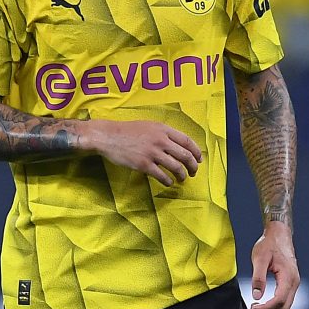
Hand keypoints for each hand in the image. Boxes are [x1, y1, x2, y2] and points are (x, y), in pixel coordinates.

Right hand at [82, 119, 201, 187]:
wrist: (108, 136)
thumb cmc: (127, 131)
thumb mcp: (148, 125)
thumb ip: (163, 133)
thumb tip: (177, 144)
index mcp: (163, 129)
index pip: (187, 141)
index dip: (196, 152)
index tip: (199, 159)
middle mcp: (160, 140)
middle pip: (185, 155)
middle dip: (192, 166)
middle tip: (193, 172)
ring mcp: (152, 153)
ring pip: (176, 167)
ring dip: (181, 175)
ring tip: (181, 179)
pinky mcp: (143, 164)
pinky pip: (162, 175)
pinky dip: (168, 181)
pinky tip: (168, 182)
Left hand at [250, 221, 297, 308]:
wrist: (279, 234)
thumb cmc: (268, 244)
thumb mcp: (259, 258)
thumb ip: (258, 278)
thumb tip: (256, 296)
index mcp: (288, 276)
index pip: (279, 300)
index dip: (266, 308)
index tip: (253, 307)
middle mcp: (295, 281)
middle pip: (285, 307)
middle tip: (254, 308)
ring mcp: (295, 282)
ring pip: (286, 305)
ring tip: (258, 307)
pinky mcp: (292, 282)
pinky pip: (286, 299)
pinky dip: (276, 305)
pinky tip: (265, 302)